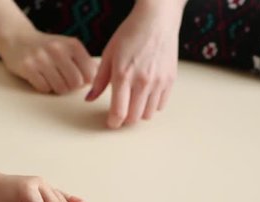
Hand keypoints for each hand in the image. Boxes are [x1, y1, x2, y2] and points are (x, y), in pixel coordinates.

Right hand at [0, 29, 96, 93]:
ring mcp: (42, 58)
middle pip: (75, 83)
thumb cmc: (47, 48)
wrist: (17, 39)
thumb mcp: (68, 48)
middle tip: (63, 81)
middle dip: (70, 87)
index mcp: (72, 45)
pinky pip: (44, 88)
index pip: (89, 74)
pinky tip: (40, 77)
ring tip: (51, 78)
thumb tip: (102, 79)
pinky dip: (44, 87)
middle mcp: (58, 49)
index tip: (78, 80)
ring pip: (60, 88)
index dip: (85, 82)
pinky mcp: (28, 67)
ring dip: (57, 88)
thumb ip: (85, 62)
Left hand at [86, 1, 182, 127]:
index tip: (110, 123)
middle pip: (133, 118)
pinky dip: (152, 105)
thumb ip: (99, 80)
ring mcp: (158, 82)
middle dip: (124, 119)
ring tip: (133, 102)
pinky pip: (160, 105)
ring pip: (147, 114)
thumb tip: (89, 99)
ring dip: (138, 113)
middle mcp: (142, 81)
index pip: (118, 112)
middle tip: (120, 113)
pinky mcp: (170, 80)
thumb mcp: (109, 54)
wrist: (156, 20)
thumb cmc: (130, 34)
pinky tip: (145, 95)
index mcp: (123, 75)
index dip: (113, 122)